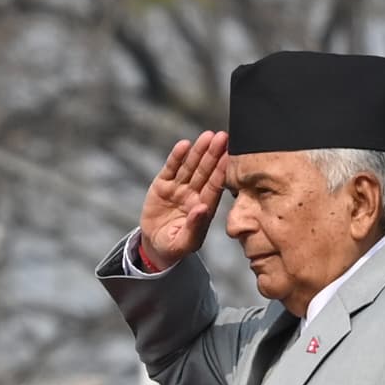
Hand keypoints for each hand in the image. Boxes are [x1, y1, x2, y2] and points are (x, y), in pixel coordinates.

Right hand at [137, 130, 228, 265]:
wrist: (155, 246)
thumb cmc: (174, 247)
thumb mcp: (183, 244)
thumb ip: (194, 227)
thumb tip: (202, 208)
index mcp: (204, 208)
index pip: (215, 186)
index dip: (221, 171)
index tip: (230, 156)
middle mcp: (193, 195)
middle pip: (205, 172)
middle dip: (213, 154)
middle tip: (223, 137)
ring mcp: (178, 189)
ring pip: (190, 167)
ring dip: (198, 151)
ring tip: (207, 136)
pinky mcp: (162, 185)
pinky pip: (171, 169)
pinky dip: (176, 158)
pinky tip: (184, 145)